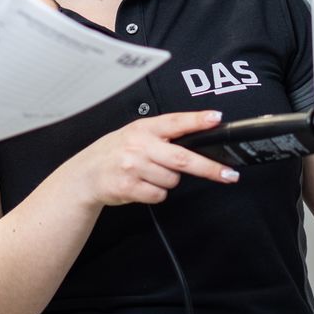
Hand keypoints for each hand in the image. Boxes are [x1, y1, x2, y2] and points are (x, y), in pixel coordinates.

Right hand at [63, 110, 237, 206]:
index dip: (197, 120)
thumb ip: (162, 135)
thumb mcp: (135, 134)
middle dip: (209, 168)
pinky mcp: (129, 187)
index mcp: (144, 128)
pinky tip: (142, 185)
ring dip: (168, 181)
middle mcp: (139, 145)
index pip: (175, 122)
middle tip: (228, 175)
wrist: (85, 175)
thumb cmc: (115, 153)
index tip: (216, 118)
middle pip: (182, 158)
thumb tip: (196, 138)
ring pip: (172, 180)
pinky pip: (158, 195)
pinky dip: (155, 193)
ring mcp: (133, 167)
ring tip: (150, 175)